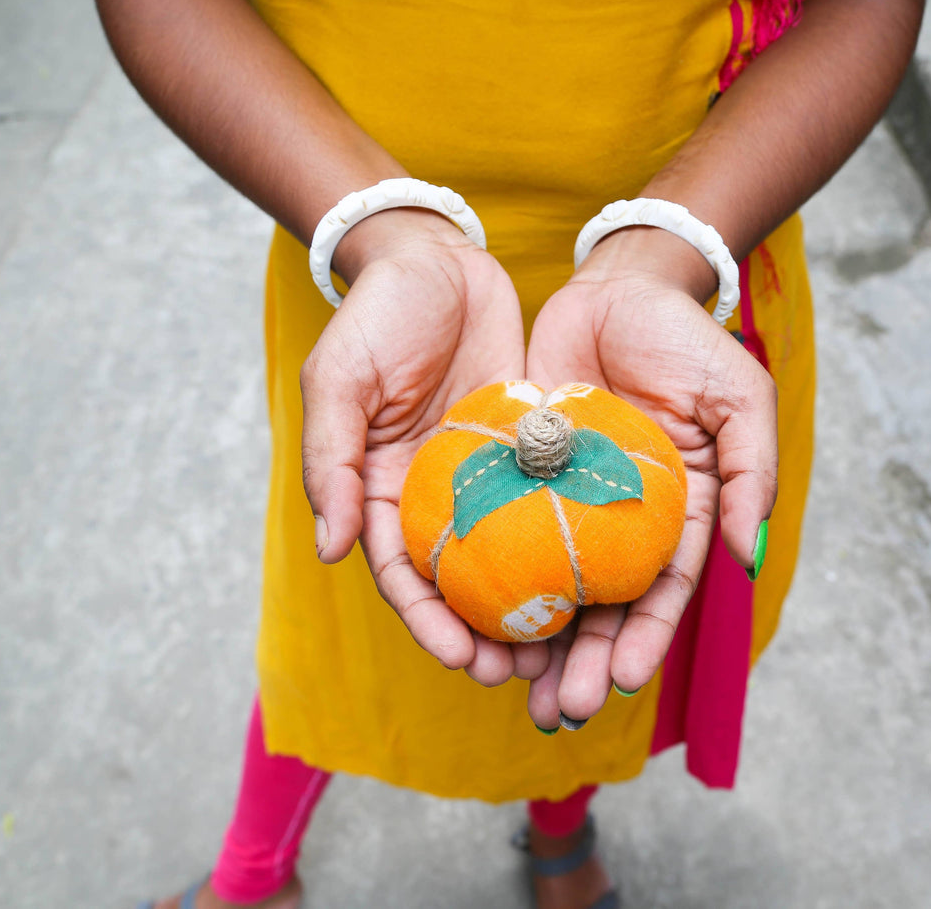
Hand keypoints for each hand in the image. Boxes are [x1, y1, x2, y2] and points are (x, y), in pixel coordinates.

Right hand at [300, 209, 540, 684]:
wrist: (437, 257)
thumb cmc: (377, 315)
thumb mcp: (339, 381)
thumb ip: (331, 462)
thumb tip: (331, 551)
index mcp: (378, 491)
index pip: (402, 575)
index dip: (428, 623)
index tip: (461, 659)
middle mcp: (433, 494)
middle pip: (461, 581)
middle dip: (486, 634)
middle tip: (522, 673)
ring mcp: (483, 476)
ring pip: (511, 555)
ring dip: (532, 604)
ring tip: (566, 649)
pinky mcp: (526, 449)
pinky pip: (547, 504)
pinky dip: (565, 543)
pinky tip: (599, 575)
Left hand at [523, 226, 777, 727]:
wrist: (616, 286)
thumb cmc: (687, 340)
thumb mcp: (740, 400)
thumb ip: (752, 476)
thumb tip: (746, 558)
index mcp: (679, 515)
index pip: (663, 591)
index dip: (645, 637)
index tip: (620, 678)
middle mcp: (621, 521)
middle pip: (602, 606)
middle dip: (583, 662)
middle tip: (559, 709)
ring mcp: (567, 503)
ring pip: (549, 585)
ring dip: (533, 640)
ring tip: (511, 688)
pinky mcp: (520, 477)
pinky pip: (503, 534)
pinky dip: (490, 577)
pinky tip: (470, 617)